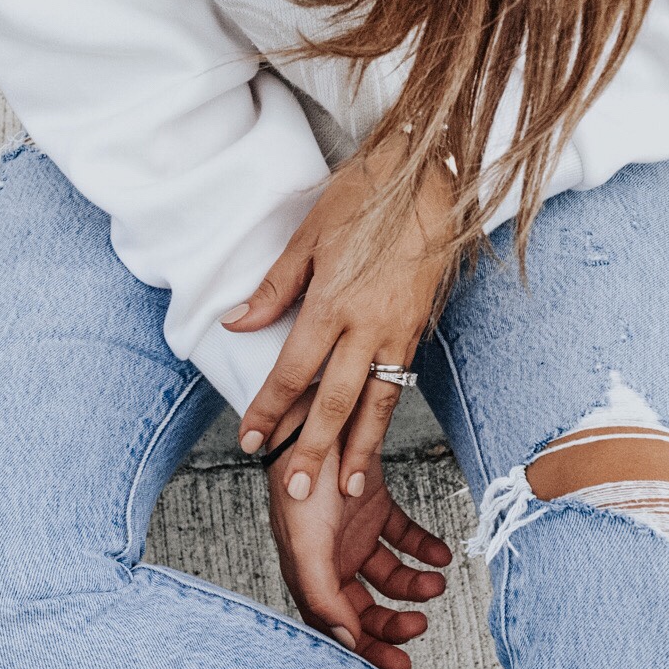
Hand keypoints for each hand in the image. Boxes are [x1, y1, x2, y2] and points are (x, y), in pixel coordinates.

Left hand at [222, 148, 453, 500]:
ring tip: (345, 487)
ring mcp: (398, 333)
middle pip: (334, 402)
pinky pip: (397, 384)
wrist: (432, 176)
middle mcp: (367, 327)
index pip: (293, 371)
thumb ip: (275, 287)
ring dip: (358, 449)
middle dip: (312, 450)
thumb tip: (236, 322)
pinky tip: (371, 441)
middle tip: (295, 491)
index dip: (269, 410)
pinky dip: (382, 417)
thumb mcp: (309, 235)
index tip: (249, 441)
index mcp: (332, 303)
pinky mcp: (419, 331)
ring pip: (375, 404)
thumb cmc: (366, 196)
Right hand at [264, 393, 451, 668]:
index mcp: (309, 574)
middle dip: (394, 622)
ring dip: (414, 585)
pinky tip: (441, 555)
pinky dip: (425, 547)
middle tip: (421, 625)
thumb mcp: (306, 546)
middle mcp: (331, 558)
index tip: (402, 664)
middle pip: (367, 607)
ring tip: (435, 582)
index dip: (368, 649)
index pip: (339, 626)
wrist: (311, 417)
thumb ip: (324, 598)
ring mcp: (354, 532)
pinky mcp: (375, 505)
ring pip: (390, 574)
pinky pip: (405, 535)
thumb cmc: (299, 481)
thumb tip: (349, 642)